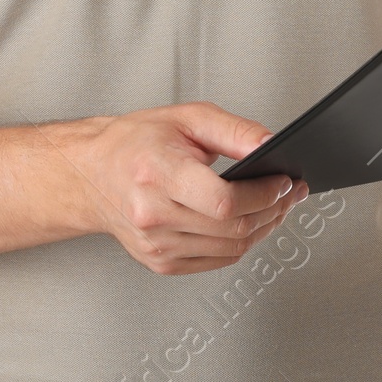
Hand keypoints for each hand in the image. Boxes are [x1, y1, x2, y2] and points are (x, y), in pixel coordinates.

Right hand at [74, 101, 308, 275]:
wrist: (91, 173)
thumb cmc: (135, 142)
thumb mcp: (187, 118)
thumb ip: (234, 131)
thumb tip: (272, 145)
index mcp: (157, 174)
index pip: (223, 202)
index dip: (263, 195)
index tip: (283, 182)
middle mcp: (153, 215)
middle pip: (232, 228)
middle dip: (273, 211)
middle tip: (290, 193)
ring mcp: (156, 245)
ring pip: (230, 249)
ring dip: (263, 229)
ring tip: (276, 206)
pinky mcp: (160, 262)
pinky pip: (216, 260)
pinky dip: (241, 243)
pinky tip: (250, 223)